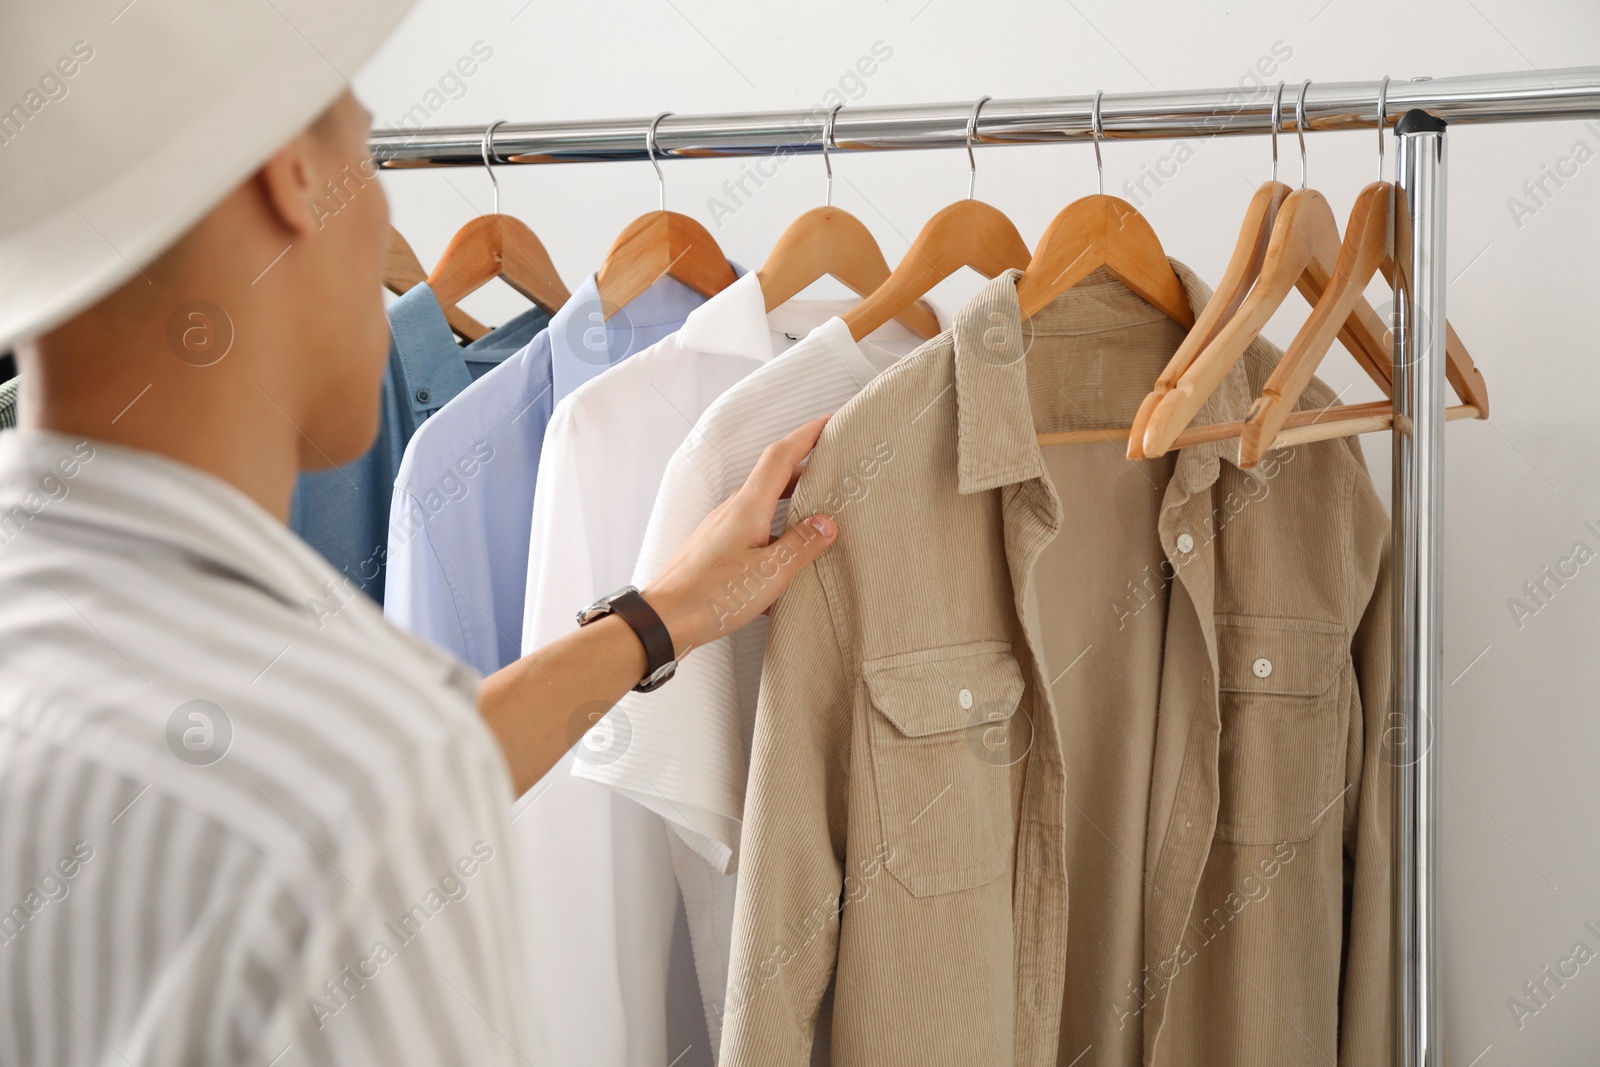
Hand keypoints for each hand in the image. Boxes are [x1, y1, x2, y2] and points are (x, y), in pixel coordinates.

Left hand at [643, 416, 836, 656]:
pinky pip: (752, 526)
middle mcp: (733, 509)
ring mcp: (722, 528)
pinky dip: (775, 526)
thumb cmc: (713, 595)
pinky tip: (786, 552)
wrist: (663, 618)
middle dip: (805, 466)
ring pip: (763, 502)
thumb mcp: (770, 572)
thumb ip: (802, 544)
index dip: (807, 435)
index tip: (831, 422)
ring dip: (791, 497)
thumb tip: (827, 522)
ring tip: (819, 506)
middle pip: (773, 475)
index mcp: (748, 506)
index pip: (781, 456)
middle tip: (834, 464)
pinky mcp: (716, 548)